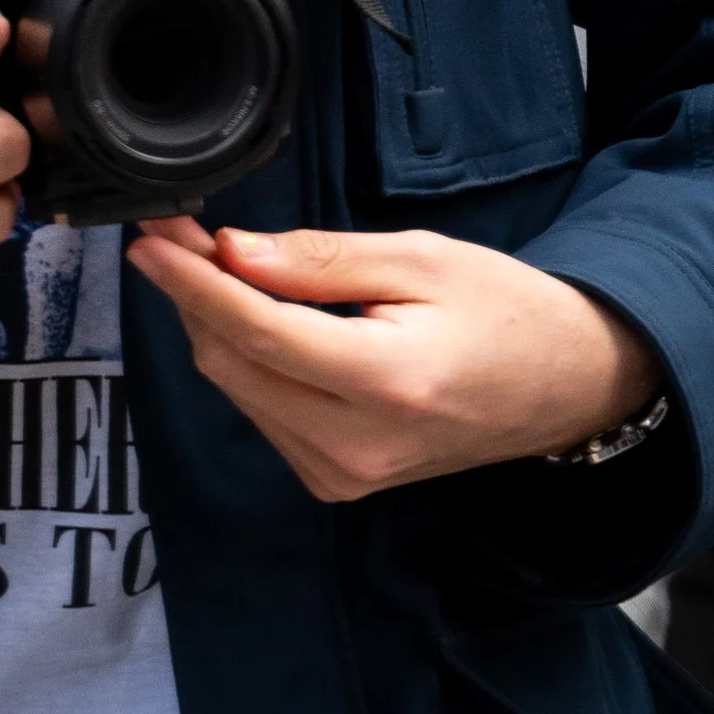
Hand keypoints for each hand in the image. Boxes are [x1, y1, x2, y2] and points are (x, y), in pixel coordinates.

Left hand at [129, 220, 661, 502]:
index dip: (190, 279)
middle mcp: (355, 445)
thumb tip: (230, 252)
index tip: (147, 237)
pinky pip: (263, 411)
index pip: (254, 329)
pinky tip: (259, 315)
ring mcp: (345, 474)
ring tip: (217, 263)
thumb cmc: (505, 309)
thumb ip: (319, 260)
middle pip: (231, 363)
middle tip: (182, 232)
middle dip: (194, 295)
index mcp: (384, 382)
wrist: (566, 387)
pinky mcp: (339, 481)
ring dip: (215, 325)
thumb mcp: (420, 258)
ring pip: (238, 388)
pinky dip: (247, 359)